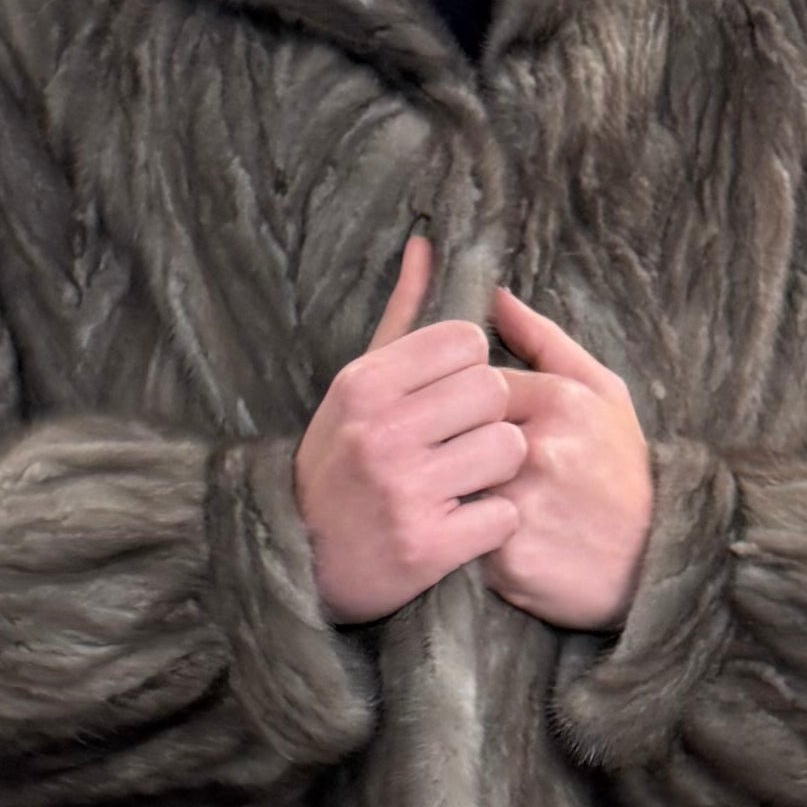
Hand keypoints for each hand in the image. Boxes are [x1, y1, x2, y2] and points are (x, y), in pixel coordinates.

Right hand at [295, 233, 523, 621]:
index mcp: (364, 383)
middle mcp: (381, 431)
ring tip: (464, 485)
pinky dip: (493, 526)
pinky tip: (463, 527)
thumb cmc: (339, 464)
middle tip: (460, 446)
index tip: (447, 402)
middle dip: (487, 419)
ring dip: (496, 472)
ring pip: (508, 449)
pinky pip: (504, 516)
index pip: (466, 341)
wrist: (298, 562)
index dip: (468, 371)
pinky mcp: (427, 546)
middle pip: (494, 391)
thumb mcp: (356, 388)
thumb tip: (427, 244)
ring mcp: (404, 490)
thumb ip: (401, 317)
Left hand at [484, 286, 654, 627]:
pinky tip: (501, 542)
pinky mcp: (508, 556)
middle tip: (486, 473)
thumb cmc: (623, 474)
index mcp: (560, 402)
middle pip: (458, 437)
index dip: (474, 411)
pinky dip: (472, 540)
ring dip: (463, 496)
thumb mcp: (604, 395)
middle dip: (462, 453)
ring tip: (496, 507)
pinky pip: (463, 535)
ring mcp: (523, 504)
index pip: (474, 387)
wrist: (655, 564)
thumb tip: (495, 295)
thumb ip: (545, 340)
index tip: (492, 433)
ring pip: (456, 485)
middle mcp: (539, 449)